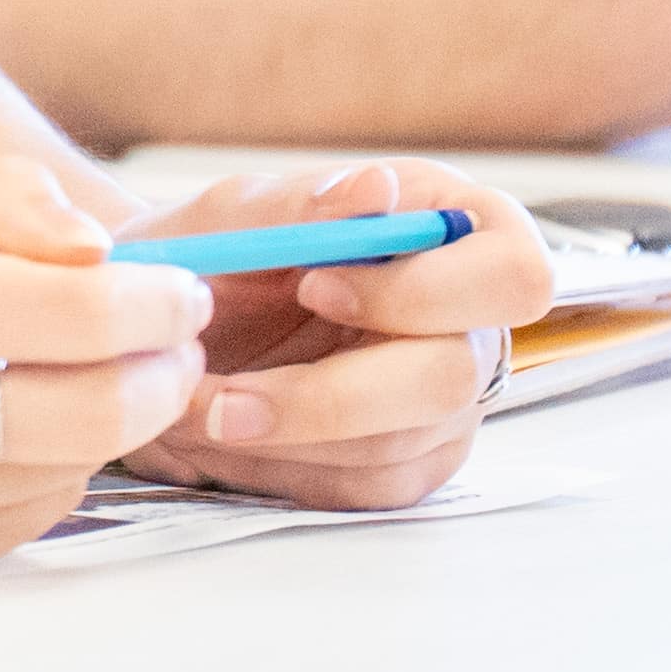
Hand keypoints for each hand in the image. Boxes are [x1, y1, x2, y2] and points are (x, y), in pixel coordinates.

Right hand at [0, 157, 211, 564]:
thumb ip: (3, 196)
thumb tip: (96, 251)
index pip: (75, 311)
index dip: (157, 303)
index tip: (183, 293)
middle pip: (92, 410)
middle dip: (164, 374)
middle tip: (176, 341)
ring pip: (76, 467)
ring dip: (117, 420)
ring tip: (102, 372)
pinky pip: (41, 512)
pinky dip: (64, 467)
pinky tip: (36, 425)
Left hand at [103, 160, 548, 511]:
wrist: (158, 335)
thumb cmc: (206, 258)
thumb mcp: (230, 220)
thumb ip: (300, 205)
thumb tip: (377, 185)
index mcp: (446, 226)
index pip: (512, 274)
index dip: (423, 293)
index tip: (312, 286)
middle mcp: (466, 315)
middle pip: (456, 377)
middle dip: (329, 395)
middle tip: (226, 398)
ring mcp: (444, 396)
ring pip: (402, 442)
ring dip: (287, 434)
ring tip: (202, 406)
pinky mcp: (410, 459)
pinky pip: (371, 486)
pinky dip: (287, 465)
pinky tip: (236, 433)